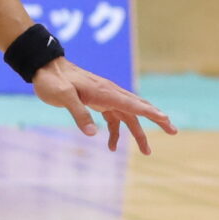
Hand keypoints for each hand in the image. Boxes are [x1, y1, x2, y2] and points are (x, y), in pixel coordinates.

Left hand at [32, 58, 173, 153]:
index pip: (134, 104)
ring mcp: (104, 97)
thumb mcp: (63, 96)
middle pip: (139, 108)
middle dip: (157, 120)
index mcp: (105, 92)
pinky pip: (113, 118)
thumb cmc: (52, 80)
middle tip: (174, 132)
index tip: (167, 122)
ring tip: (147, 152)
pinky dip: (116, 132)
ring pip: (128, 116)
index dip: (152, 114)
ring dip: (137, 133)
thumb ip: (79, 113)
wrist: (44, 67)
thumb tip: (95, 134)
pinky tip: (111, 146)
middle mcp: (109, 93)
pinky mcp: (96, 101)